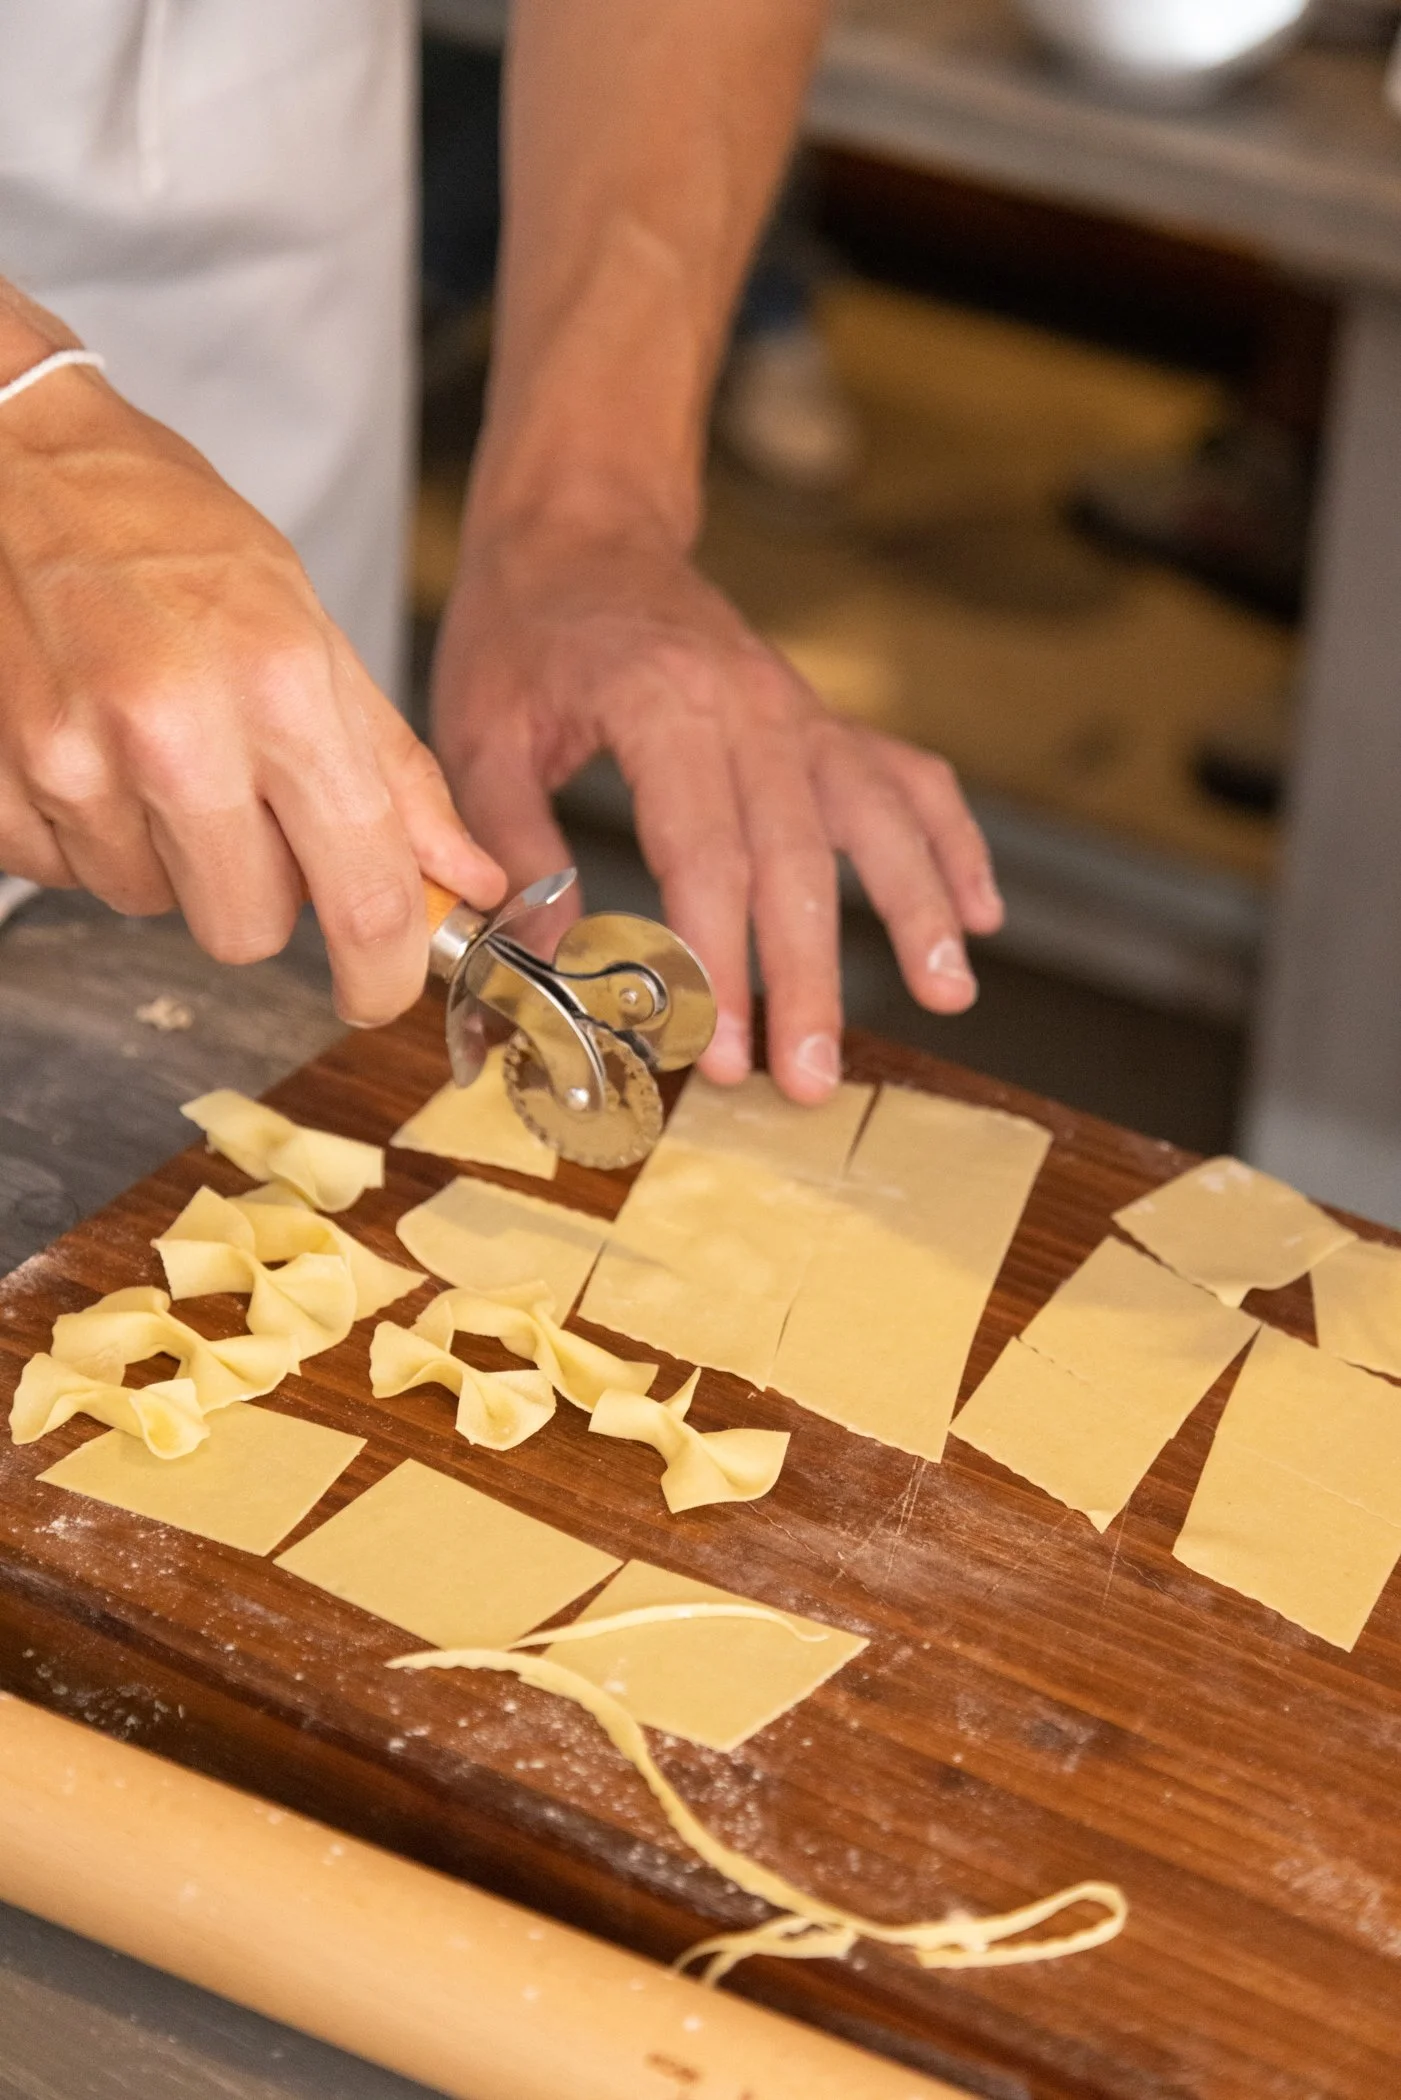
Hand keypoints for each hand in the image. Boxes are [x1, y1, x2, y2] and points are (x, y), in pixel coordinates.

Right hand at [0, 351, 503, 1024]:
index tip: (380, 990)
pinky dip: (87, 834)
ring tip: (151, 752)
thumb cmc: (167, 532)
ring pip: (152, 906)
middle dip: (259, 897)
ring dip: (166, 856)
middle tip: (244, 815)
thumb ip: (393, 772)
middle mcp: (175, 734)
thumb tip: (468, 878)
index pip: (363, 893)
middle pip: (249, 931)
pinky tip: (88, 749)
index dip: (384, 971)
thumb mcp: (309, 629)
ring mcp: (72, 762)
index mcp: (279, 688)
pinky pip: (66, 875)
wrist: (13, 462)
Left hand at [432, 517, 1002, 1102]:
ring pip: (878, 816)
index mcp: (660, 704)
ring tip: (949, 995)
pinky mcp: (821, 719)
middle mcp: (750, 705)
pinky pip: (907, 777)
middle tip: (809, 1079)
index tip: (720, 1051)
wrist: (581, 529)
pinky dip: (952, 841)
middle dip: (810, 977)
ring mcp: (798, 710)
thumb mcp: (478, 736)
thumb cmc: (523, 635)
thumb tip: (550, 963)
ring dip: (919, 909)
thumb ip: (515, 848)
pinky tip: (982, 912)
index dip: (717, 961)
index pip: (705, 854)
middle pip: (797, 857)